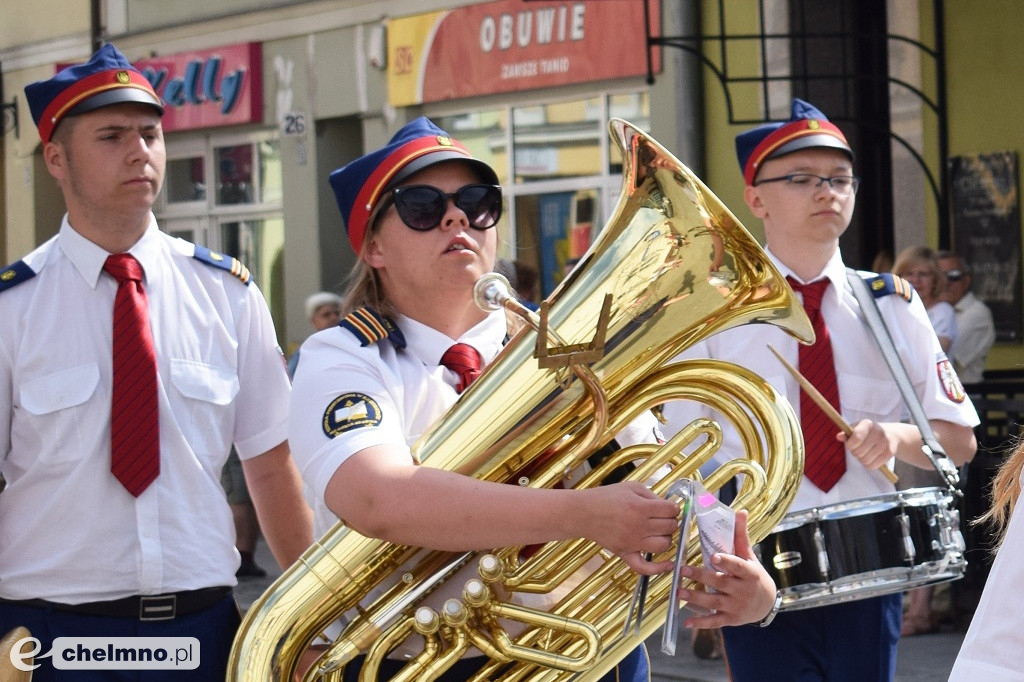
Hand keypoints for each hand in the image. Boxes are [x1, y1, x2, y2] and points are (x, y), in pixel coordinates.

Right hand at [583, 481, 678, 574]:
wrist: (583, 513)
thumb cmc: (605, 497)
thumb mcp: (631, 487)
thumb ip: (651, 495)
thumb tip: (667, 506)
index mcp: (641, 507)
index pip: (671, 510)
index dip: (674, 508)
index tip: (670, 507)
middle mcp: (639, 526)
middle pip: (670, 527)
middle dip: (670, 520)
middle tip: (664, 517)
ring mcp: (632, 542)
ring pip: (664, 545)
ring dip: (667, 538)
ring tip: (660, 532)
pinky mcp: (625, 554)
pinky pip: (645, 568)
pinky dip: (659, 569)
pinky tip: (668, 564)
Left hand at [675, 509, 776, 627]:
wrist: (766, 604)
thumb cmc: (753, 575)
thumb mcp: (748, 556)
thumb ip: (740, 536)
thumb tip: (741, 511)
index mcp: (748, 573)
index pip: (737, 566)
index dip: (726, 562)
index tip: (713, 556)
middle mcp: (742, 591)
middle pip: (721, 583)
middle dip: (701, 577)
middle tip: (682, 570)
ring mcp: (736, 606)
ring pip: (714, 603)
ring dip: (695, 598)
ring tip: (678, 592)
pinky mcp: (730, 619)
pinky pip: (714, 622)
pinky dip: (700, 623)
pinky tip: (686, 621)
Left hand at [840, 419, 894, 470]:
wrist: (892, 434)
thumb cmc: (868, 432)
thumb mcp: (857, 428)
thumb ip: (846, 433)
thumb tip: (839, 437)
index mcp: (867, 424)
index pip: (856, 437)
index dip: (850, 445)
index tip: (850, 445)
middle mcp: (878, 432)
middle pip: (858, 452)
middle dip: (855, 452)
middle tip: (858, 448)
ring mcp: (885, 443)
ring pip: (864, 461)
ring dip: (861, 459)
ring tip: (865, 452)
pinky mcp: (890, 453)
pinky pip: (872, 466)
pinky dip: (869, 464)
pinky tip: (871, 457)